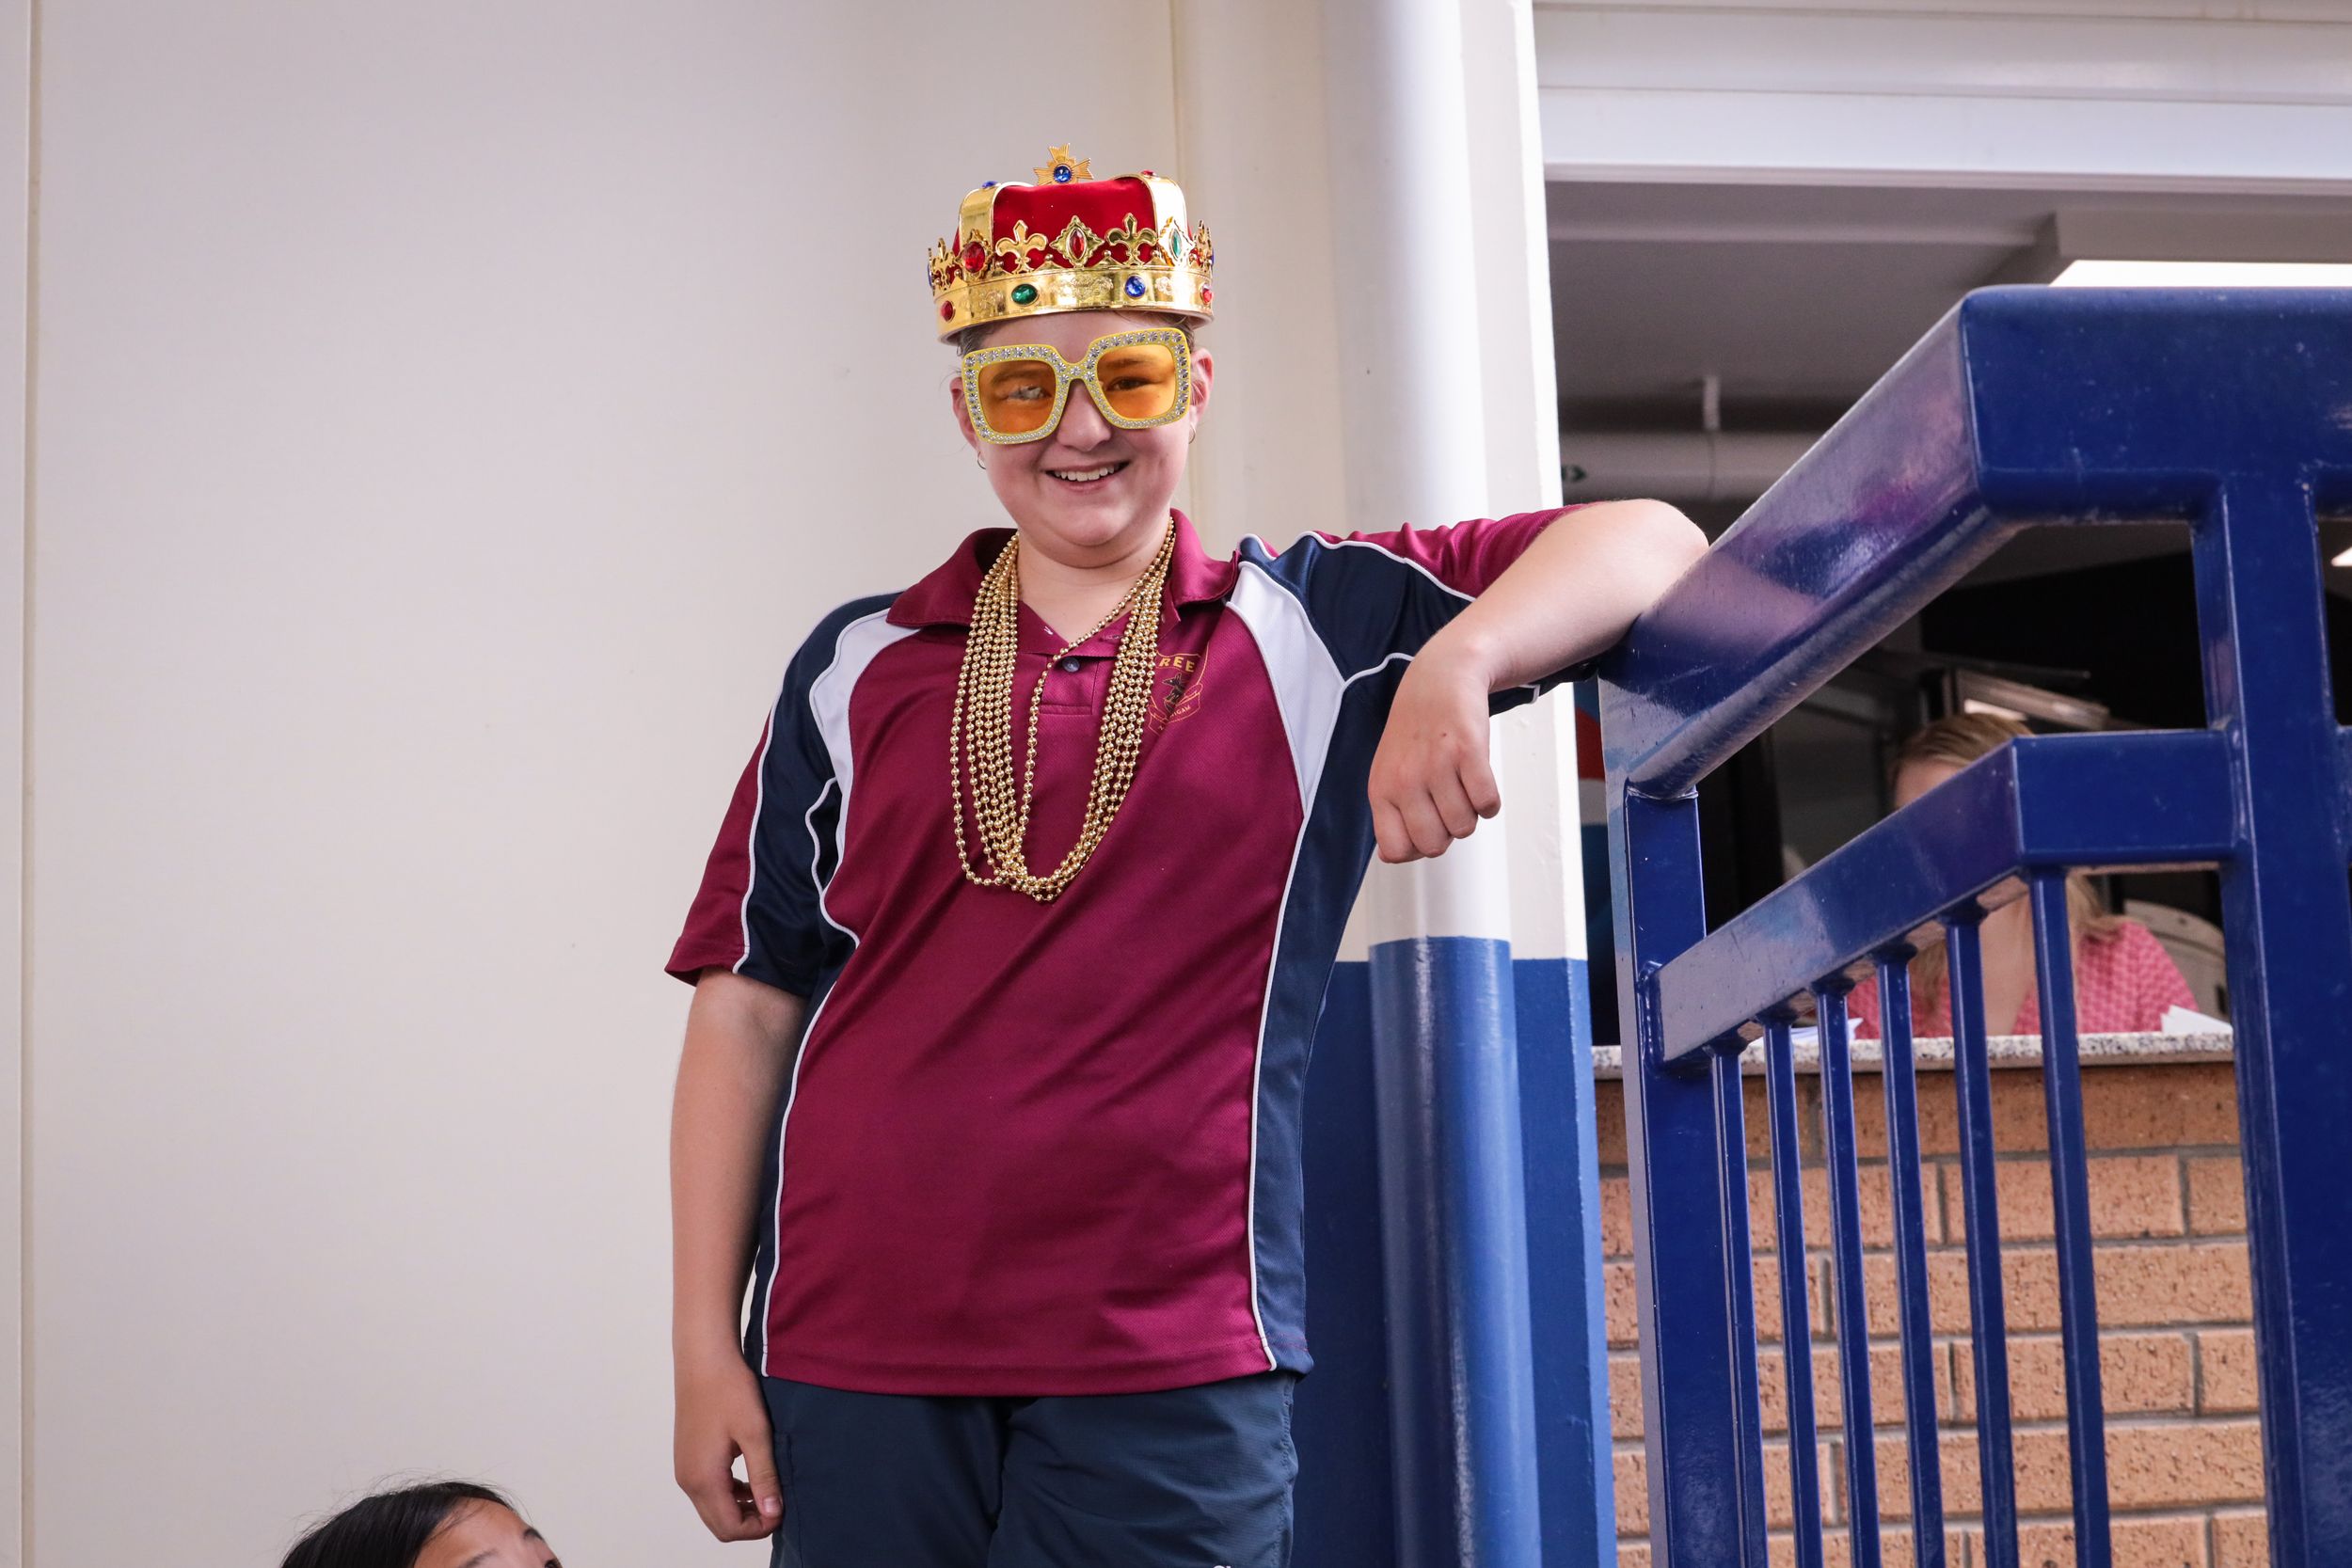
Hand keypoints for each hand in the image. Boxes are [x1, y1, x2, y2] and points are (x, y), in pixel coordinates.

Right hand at [674, 1345, 783, 1541]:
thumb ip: (764, 1477)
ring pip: (712, 1509)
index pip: (730, 1528)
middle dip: (749, 1523)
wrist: (704, 1360)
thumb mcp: (756, 1434)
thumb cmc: (730, 1391)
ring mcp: (684, 1470)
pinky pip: (707, 1491)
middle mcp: (688, 1481)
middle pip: (719, 1524)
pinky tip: (750, 1476)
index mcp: (704, 1479)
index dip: (759, 1528)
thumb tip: (773, 1513)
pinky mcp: (687, 1458)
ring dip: (740, 1508)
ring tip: (768, 1490)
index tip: (783, 1511)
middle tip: (777, 1504)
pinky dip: (729, 1493)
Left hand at [1368, 639, 1498, 862]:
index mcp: (1381, 789)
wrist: (1440, 679)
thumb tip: (1396, 857)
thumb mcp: (1389, 771)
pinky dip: (1490, 801)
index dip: (1417, 847)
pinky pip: (1488, 803)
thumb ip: (1390, 814)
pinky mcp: (1468, 751)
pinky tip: (1479, 780)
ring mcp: (1436, 765)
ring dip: (1471, 813)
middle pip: (1434, 845)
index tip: (1427, 828)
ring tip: (1463, 786)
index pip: (1395, 851)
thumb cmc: (1416, 731)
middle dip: (1447, 833)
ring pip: (1464, 827)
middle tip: (1449, 805)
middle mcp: (1405, 780)